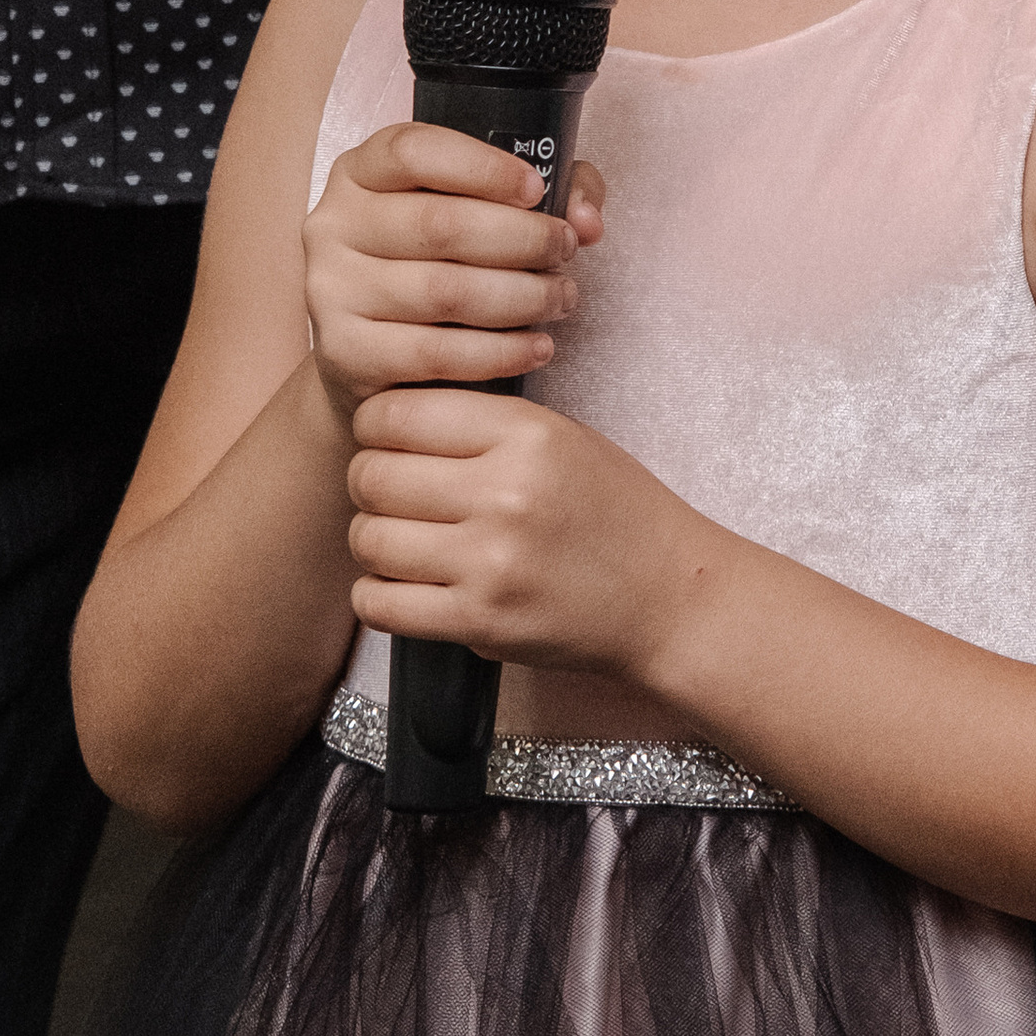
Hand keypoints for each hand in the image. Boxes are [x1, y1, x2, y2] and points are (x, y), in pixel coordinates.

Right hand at [303, 124, 603, 423]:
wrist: (370, 357)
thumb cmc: (434, 266)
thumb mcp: (479, 210)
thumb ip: (549, 191)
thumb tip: (587, 218)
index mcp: (361, 173)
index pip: (413, 151)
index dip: (483, 167)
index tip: (537, 190)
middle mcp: (334, 224)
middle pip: (440, 224)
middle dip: (523, 239)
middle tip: (565, 252)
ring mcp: (332, 290)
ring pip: (445, 292)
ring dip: (522, 297)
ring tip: (561, 298)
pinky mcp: (344, 352)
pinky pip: (436, 354)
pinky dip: (500, 352)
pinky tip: (536, 346)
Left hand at [346, 388, 711, 678]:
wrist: (667, 597)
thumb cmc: (614, 512)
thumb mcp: (562, 438)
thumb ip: (481, 423)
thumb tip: (388, 417)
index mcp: (527, 434)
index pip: (397, 413)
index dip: (377, 426)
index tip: (388, 440)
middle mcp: (505, 494)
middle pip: (372, 475)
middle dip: (370, 483)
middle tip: (393, 493)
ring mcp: (491, 562)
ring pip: (368, 540)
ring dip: (374, 540)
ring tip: (403, 540)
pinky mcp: (482, 622)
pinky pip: (381, 604)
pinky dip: (378, 594)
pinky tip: (405, 585)